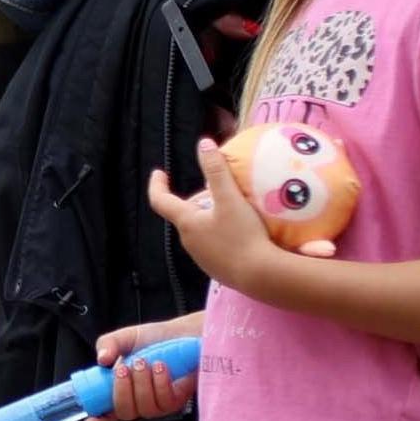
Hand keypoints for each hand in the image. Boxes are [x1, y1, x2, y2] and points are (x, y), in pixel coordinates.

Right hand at [84, 311, 205, 420]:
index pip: (105, 416)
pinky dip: (160, 382)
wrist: (181, 336)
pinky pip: (164, 401)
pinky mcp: (175, 402)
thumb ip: (108, 344)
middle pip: (124, 413)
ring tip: (144, 361)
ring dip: (142, 383)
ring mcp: (156, 405)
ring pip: (145, 408)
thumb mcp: (125, 338)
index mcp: (119, 391)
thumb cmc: (153, 339)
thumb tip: (102, 359)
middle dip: (122, 391)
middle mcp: (137, 402)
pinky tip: (160, 366)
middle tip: (124, 368)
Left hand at [147, 139, 316, 294]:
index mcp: (187, 223)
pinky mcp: (218, 270)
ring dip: (210, 218)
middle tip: (215, 190)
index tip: (159, 172)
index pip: (161, 201)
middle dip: (196, 201)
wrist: (262, 276)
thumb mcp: (231, 199)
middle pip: (186, 215)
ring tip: (232, 209)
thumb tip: (204, 144)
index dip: (157, 184)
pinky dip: (223, 235)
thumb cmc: (244, 236)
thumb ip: (217, 171)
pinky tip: (242, 233)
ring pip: (202, 231)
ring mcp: (203, 259)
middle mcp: (189, 242)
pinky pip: (216, 246)